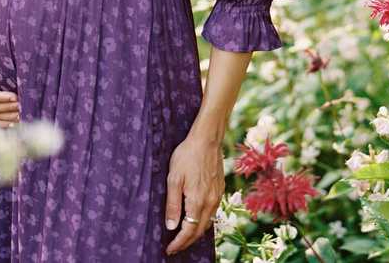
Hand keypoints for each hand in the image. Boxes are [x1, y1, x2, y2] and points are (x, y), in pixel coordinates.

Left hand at [164, 135, 223, 254]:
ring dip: (195, 233)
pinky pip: (212, 214)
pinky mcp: (220, 191)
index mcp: (197, 201)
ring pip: (207, 224)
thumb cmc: (187, 156)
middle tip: (174, 247)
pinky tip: (196, 220)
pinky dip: (203, 223)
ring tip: (183, 237)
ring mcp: (217, 197)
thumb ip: (172, 205)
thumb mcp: (173, 179)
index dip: (178, 243)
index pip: (188, 231)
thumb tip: (170, 227)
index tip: (169, 249)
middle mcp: (210, 202)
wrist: (207, 140)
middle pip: (199, 231)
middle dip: (186, 242)